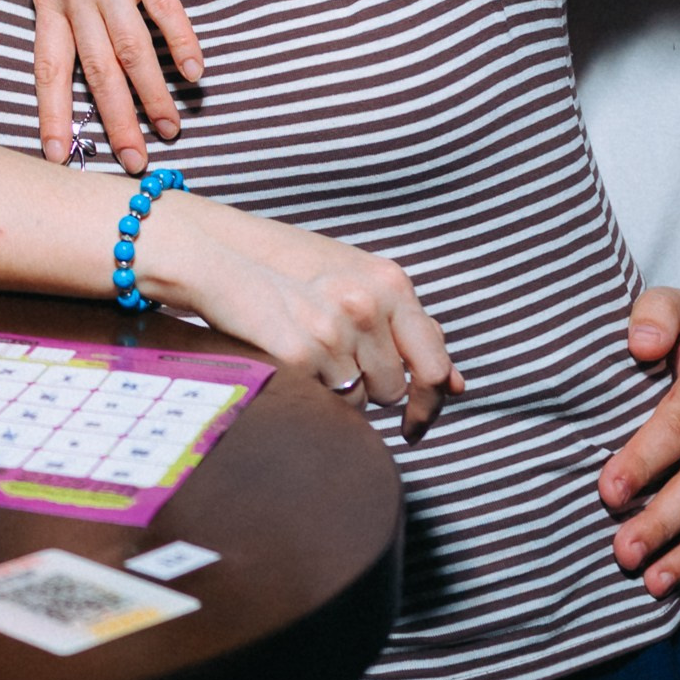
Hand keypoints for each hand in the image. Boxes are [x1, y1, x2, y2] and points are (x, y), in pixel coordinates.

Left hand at [32, 0, 204, 173]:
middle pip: (94, 70)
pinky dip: (182, 43)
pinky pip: (163, 8)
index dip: (54, 113)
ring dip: (153, 94)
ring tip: (172, 126)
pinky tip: (196, 71)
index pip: (47, 66)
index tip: (58, 157)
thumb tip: (74, 39)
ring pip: (131, 49)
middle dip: (114, 121)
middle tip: (134, 163)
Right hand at [153, 200, 464, 443]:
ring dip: (340, 390)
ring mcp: (333, 330)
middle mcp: (367, 305)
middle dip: (372, 387)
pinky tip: (291, 363)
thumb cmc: (291, 270)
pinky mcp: (298, 355)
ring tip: (308, 352)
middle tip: (335, 360)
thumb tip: (458, 385)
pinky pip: (325, 403)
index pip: (435, 363)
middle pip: (394, 388)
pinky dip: (312, 393)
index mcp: (390, 282)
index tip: (416, 424)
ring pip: (360, 400)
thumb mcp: (360, 283)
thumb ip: (410, 328)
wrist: (220, 256)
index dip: (430, 402)